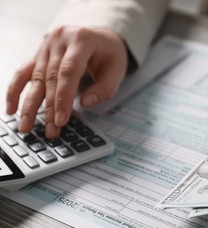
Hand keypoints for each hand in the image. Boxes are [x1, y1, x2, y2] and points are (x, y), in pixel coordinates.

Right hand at [6, 26, 127, 137]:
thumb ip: (105, 88)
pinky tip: (12, 109)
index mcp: (81, 39)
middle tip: (49, 130)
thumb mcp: (117, 69)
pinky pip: (23, 73)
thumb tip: (85, 103)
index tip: (61, 120)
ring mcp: (46, 46)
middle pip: (50, 77)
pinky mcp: (37, 54)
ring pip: (35, 77)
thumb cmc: (109, 53)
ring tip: (26, 126)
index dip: (63, 97)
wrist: (100, 37)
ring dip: (30, 104)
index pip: (68, 71)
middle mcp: (59, 39)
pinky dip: (15, 91)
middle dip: (48, 107)